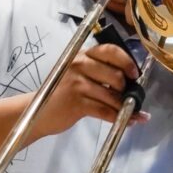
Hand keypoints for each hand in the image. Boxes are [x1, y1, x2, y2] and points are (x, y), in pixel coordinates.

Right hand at [30, 43, 147, 138]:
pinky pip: (105, 111)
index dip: (127, 61)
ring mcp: (77, 83)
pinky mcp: (77, 102)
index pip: (110, 50)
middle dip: (127, 89)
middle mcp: (79, 65)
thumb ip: (97, 70)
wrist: (37, 111)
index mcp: (81, 55)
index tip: (134, 74)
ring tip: (134, 113)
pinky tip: (128, 121)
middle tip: (131, 98)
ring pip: (112, 96)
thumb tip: (128, 79)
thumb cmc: (60, 92)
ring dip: (126, 107)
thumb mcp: (76, 74)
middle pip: (115, 75)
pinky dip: (119, 118)